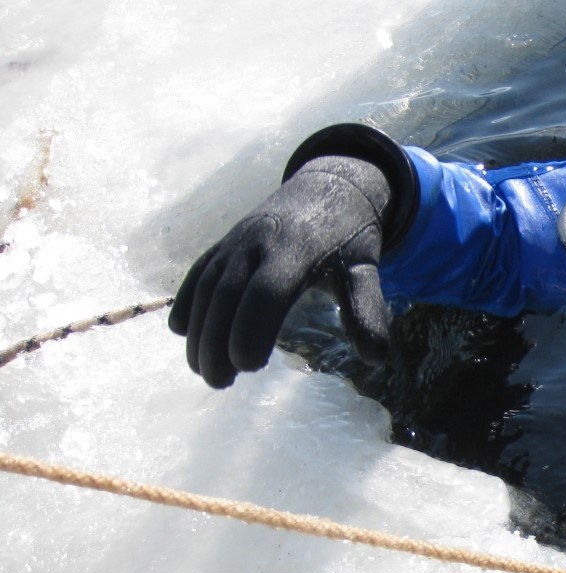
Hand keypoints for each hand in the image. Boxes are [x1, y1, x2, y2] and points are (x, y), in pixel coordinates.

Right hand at [168, 154, 392, 387]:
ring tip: (204, 371)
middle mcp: (257, 241)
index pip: (266, 292)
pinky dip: (187, 301)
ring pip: (207, 287)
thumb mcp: (366, 269)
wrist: (329, 186)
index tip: (249, 367)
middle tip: (220, 384)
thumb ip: (367, 309)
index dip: (251, 329)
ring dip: (199, 330)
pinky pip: (199, 272)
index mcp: (295, 249)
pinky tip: (181, 332)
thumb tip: (375, 359)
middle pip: (227, 295)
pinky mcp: (224, 242)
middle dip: (216, 341)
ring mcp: (236, 240)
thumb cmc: (350, 237)